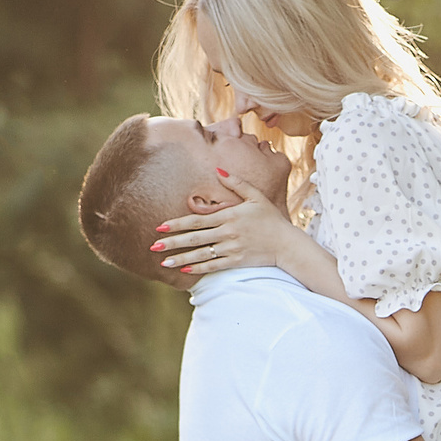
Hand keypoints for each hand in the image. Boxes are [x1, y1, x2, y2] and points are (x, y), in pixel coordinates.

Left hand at [155, 172, 302, 275]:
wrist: (287, 244)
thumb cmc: (271, 219)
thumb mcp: (256, 196)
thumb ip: (236, 183)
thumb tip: (218, 170)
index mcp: (229, 216)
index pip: (197, 220)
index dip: (177, 224)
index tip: (160, 226)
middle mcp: (227, 233)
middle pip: (194, 238)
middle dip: (172, 243)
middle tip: (153, 247)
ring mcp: (231, 249)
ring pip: (201, 254)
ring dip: (180, 259)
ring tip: (163, 263)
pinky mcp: (236, 262)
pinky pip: (213, 266)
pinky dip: (198, 268)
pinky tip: (184, 271)